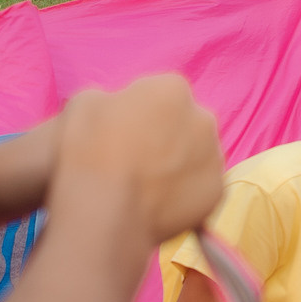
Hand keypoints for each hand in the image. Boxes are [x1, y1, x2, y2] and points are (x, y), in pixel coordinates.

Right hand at [54, 75, 222, 247]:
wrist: (104, 212)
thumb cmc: (88, 151)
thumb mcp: (84, 105)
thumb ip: (110, 99)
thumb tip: (117, 109)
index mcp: (172, 89)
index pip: (161, 94)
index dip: (140, 113)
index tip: (123, 132)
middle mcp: (203, 118)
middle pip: (185, 123)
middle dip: (166, 136)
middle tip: (136, 159)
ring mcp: (214, 157)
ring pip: (196, 155)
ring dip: (179, 164)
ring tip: (147, 186)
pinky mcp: (216, 193)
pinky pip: (200, 188)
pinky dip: (184, 194)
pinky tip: (159, 204)